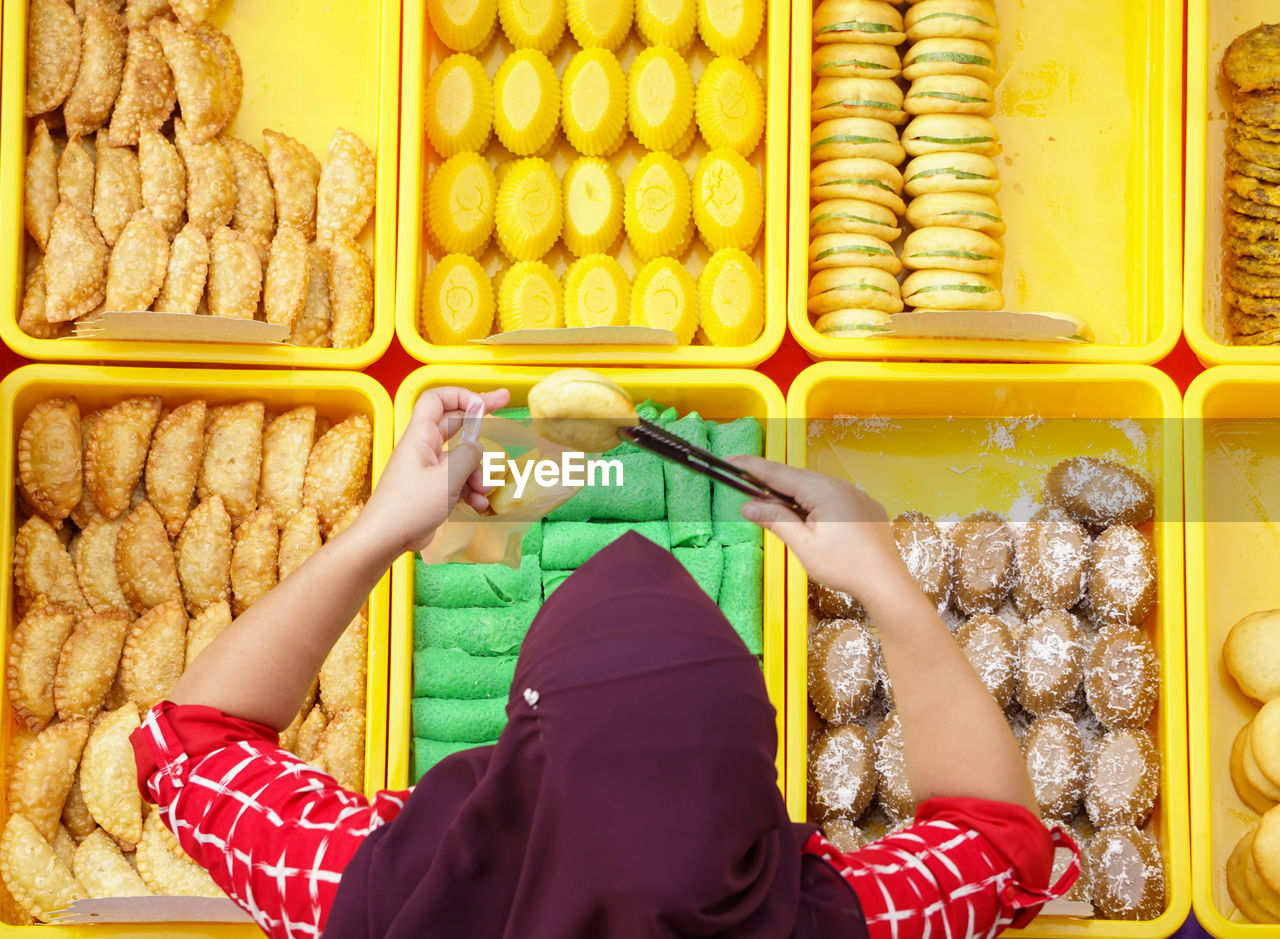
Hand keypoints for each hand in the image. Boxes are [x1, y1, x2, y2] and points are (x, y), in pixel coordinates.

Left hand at [358, 386, 510, 555]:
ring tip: (485, 489)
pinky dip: (471, 490)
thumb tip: (478, 447)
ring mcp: (429, 469)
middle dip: (480, 420)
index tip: (485, 402)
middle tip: (505, 404)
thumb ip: (468, 456)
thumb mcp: (447, 478)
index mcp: (421, 436)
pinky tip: (479, 505)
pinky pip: (458, 481)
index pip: (437, 399)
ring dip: (479, 471)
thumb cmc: (410, 505)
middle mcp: (424, 448)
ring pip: (462, 458)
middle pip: (455, 424)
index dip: (461, 395)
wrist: (386, 539)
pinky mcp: (432, 490)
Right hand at [729, 456, 920, 615]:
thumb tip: (749, 506)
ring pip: (816, 487)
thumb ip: (776, 520)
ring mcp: (856, 495)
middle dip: (771, 481)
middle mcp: (841, 486)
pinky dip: (816, 501)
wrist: (886, 582)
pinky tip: (811, 517)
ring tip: (777, 506)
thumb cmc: (846, 567)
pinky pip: (835, 496)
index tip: (731, 461)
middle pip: (797, 478)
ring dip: (794, 494)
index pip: (778, 473)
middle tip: (747, 486)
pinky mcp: (866, 507)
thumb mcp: (803, 545)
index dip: (751, 466)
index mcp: (822, 491)